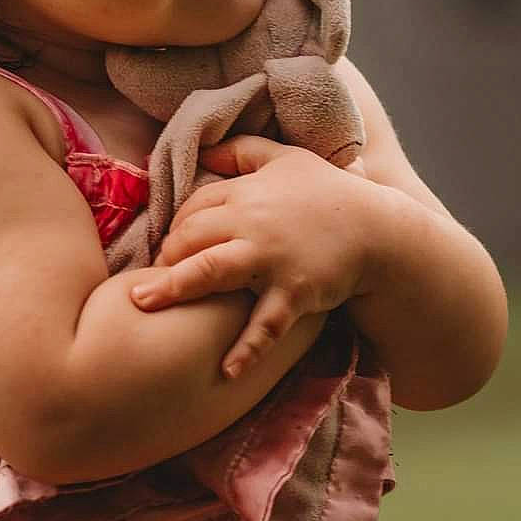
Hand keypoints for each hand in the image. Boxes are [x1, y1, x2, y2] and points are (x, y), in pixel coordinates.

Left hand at [128, 136, 378, 378]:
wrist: (379, 231)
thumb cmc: (329, 193)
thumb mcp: (287, 159)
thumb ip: (243, 150)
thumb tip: (204, 149)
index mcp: (247, 192)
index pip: (194, 207)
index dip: (175, 226)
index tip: (166, 248)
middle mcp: (251, 223)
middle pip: (190, 237)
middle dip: (164, 257)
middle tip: (149, 280)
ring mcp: (271, 259)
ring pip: (210, 271)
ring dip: (173, 289)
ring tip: (141, 303)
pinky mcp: (294, 292)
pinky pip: (264, 324)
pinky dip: (246, 349)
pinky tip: (226, 371)